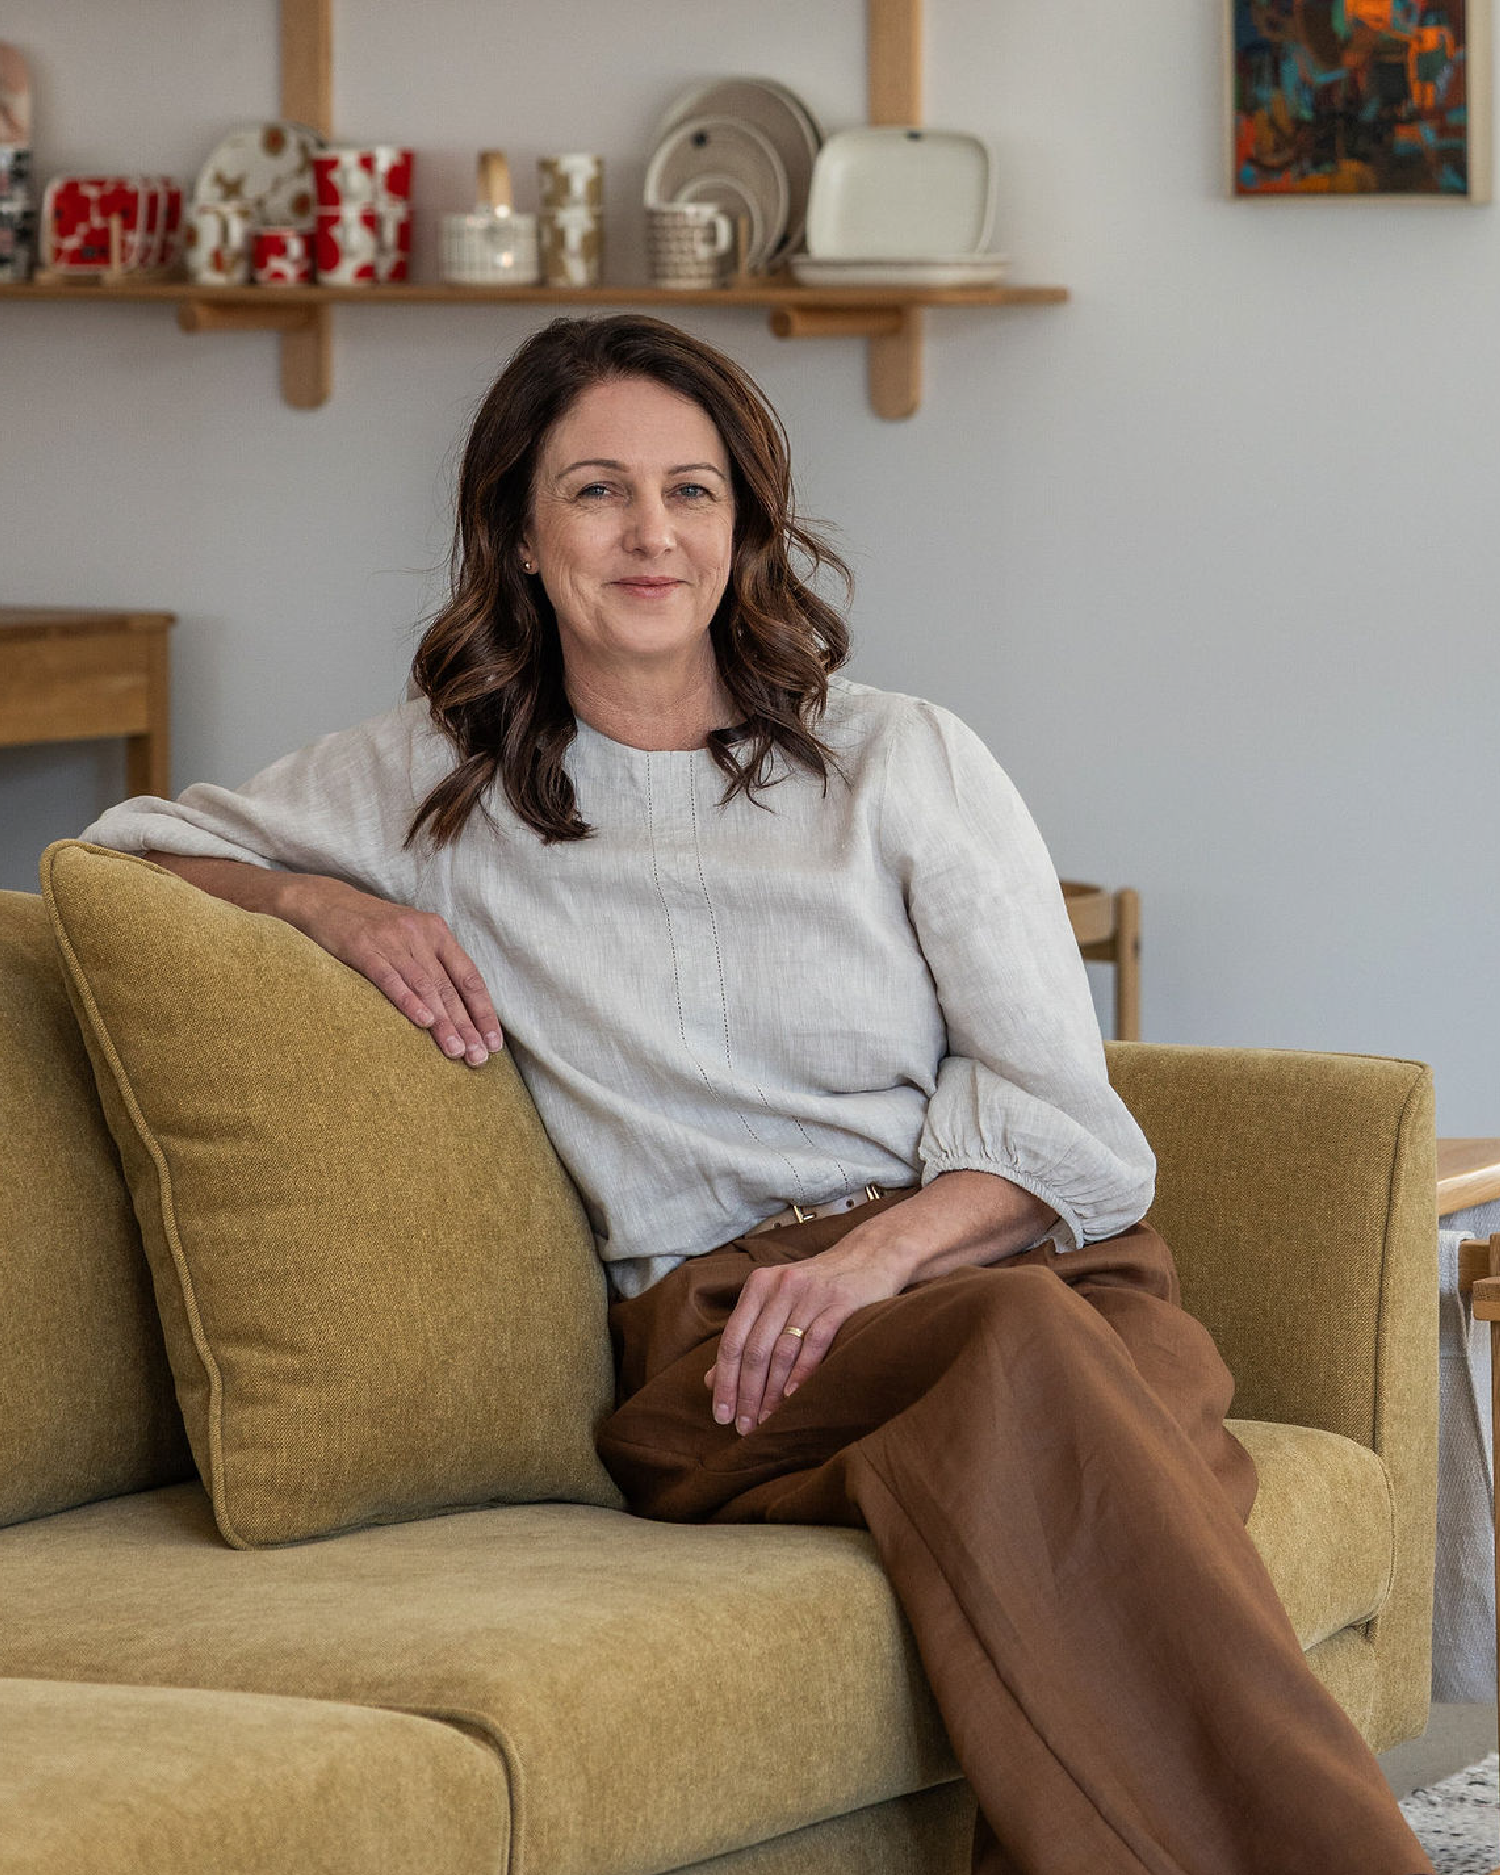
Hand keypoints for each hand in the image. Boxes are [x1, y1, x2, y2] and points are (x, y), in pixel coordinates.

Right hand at [279, 875, 502, 1064]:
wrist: (325, 902)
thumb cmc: (373, 927)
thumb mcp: (411, 936)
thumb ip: (434, 963)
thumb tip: (461, 1009)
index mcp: (437, 932)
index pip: (469, 976)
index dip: (483, 1011)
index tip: (494, 1042)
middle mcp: (420, 934)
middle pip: (450, 987)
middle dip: (467, 1026)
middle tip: (478, 1058)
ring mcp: (392, 940)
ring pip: (425, 986)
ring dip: (444, 1022)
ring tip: (456, 1050)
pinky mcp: (363, 948)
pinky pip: (390, 978)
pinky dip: (409, 1001)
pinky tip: (424, 1022)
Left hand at [704, 1236, 904, 1435]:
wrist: (870, 1255)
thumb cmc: (817, 1286)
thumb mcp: (776, 1301)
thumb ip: (746, 1335)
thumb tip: (712, 1380)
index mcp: (759, 1285)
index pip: (732, 1339)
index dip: (724, 1380)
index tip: (720, 1413)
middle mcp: (782, 1286)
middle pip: (755, 1349)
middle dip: (746, 1393)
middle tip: (744, 1426)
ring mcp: (812, 1294)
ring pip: (782, 1350)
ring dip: (772, 1391)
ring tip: (767, 1420)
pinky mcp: (841, 1302)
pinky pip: (816, 1342)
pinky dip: (803, 1372)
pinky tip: (794, 1397)